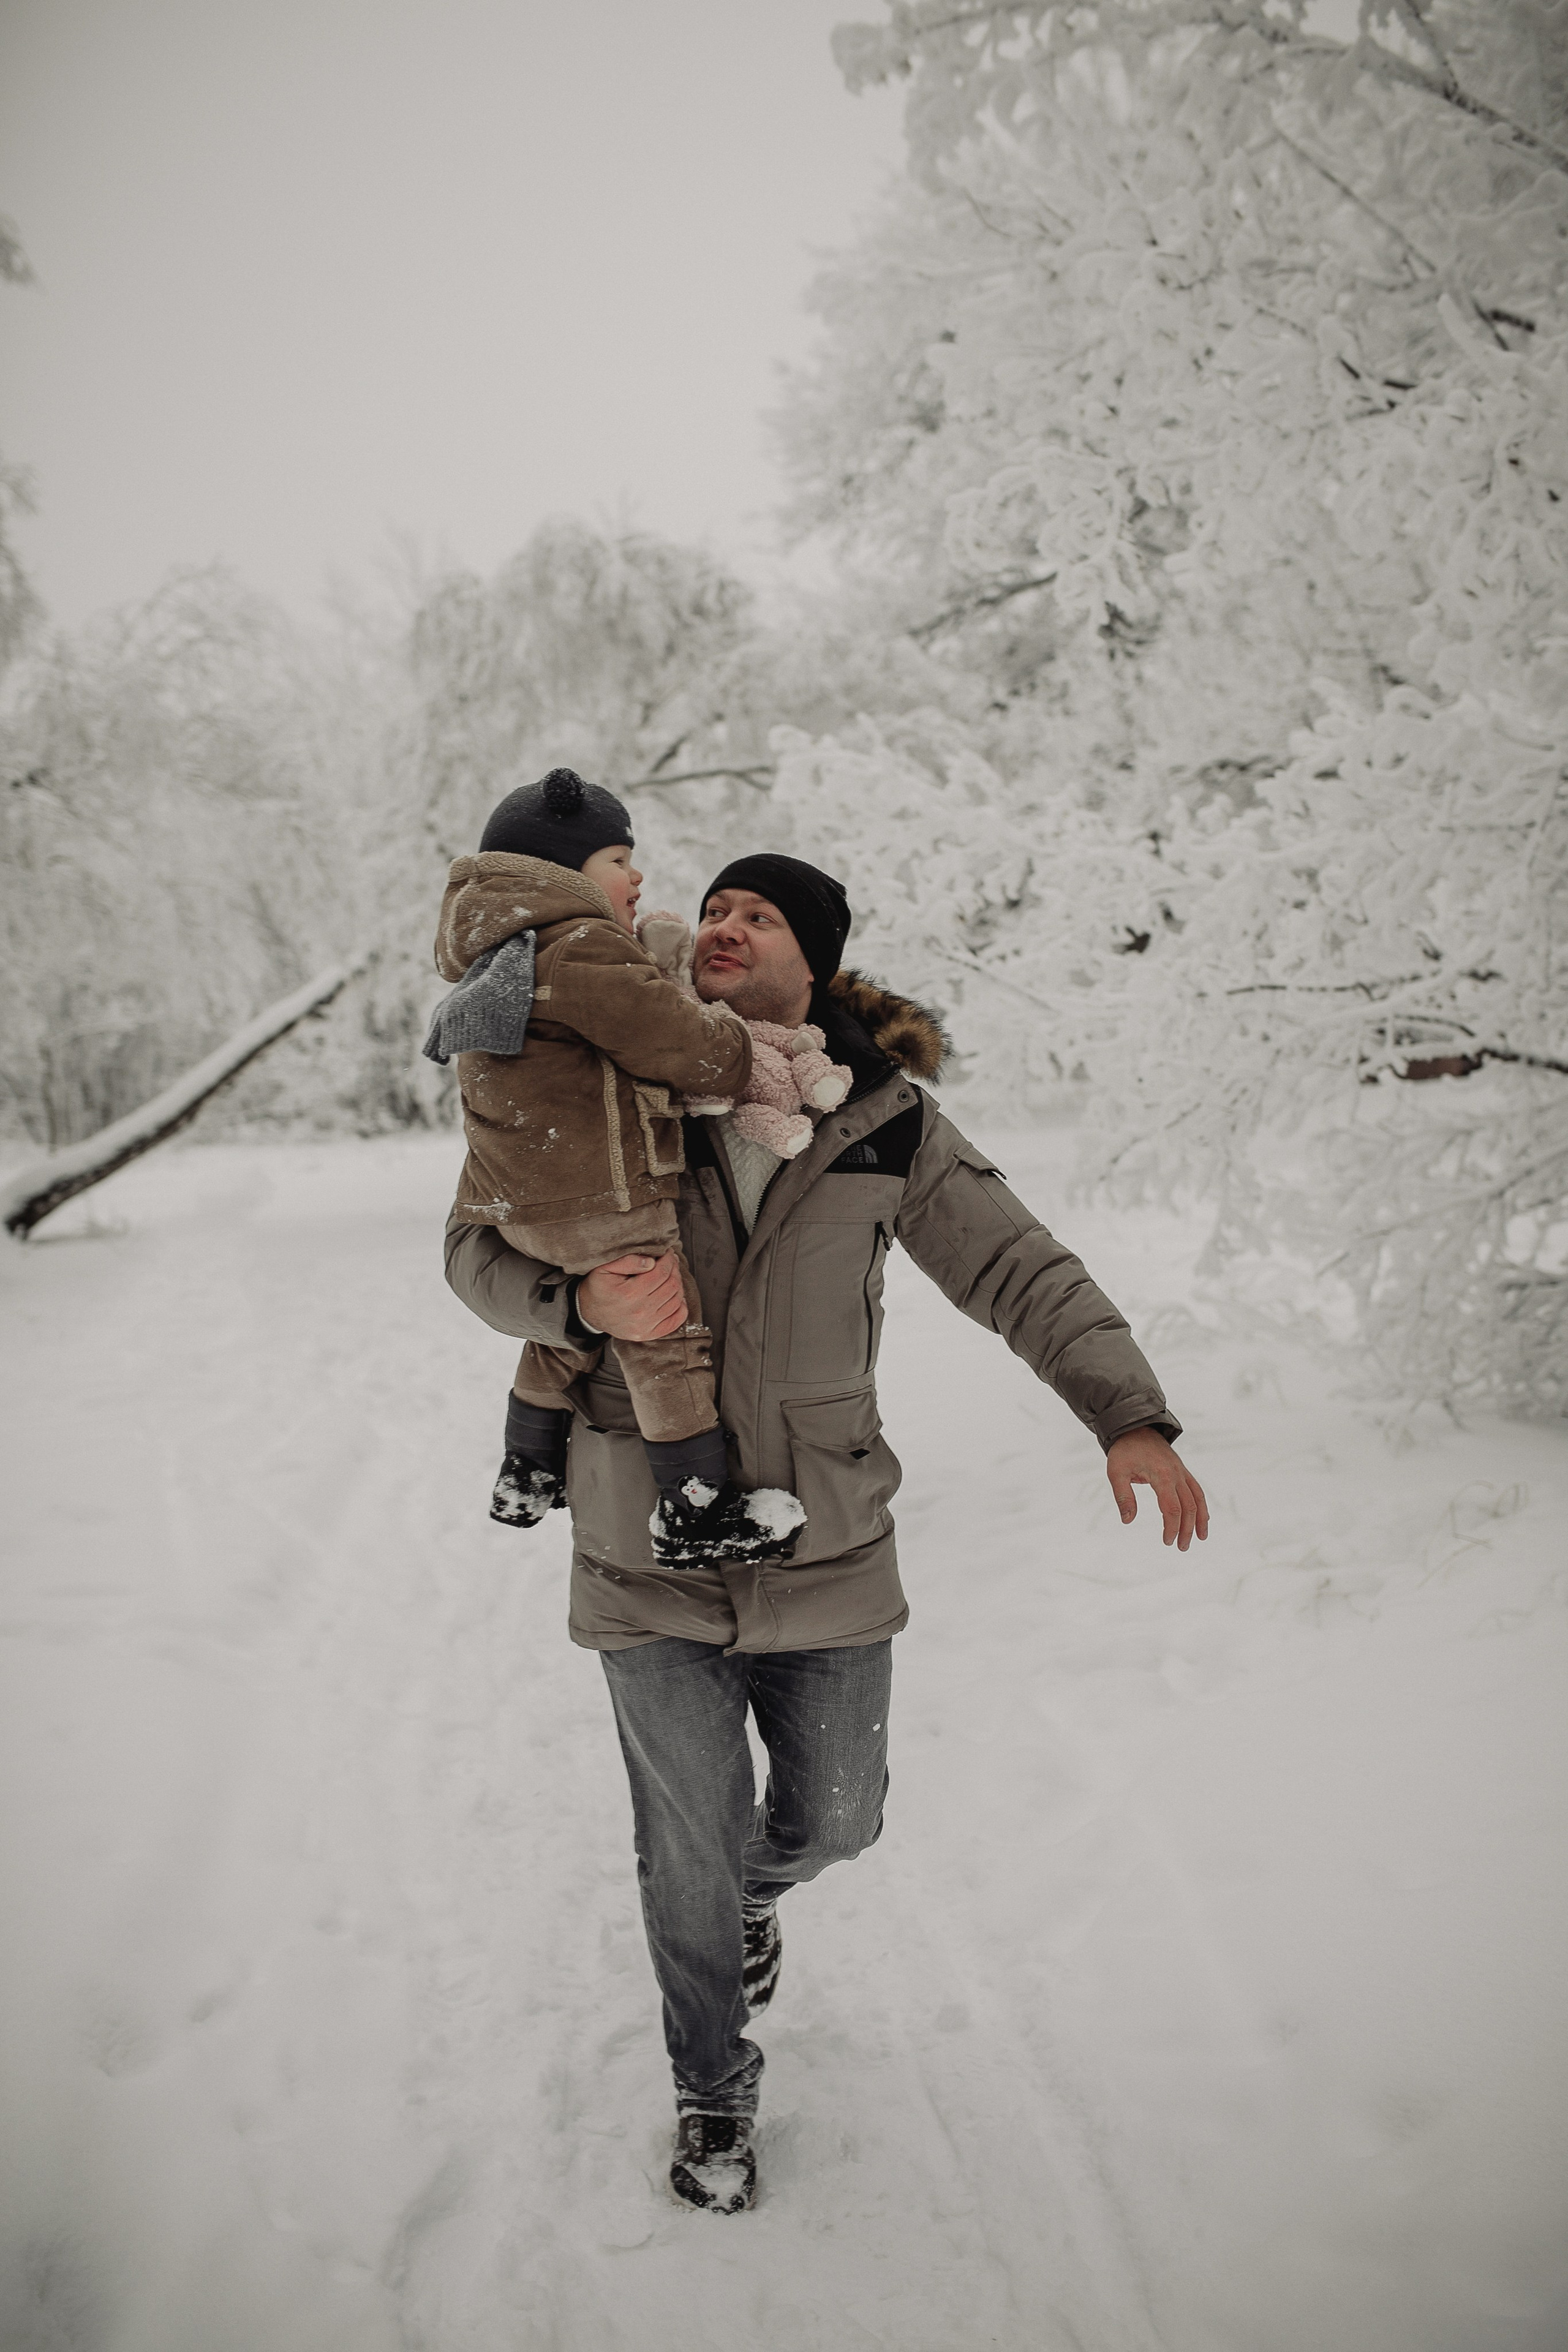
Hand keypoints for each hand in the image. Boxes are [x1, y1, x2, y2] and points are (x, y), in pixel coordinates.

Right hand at [577, 1252, 688, 1341]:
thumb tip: (651, 1262)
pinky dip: (680, 1307)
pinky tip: (676, 1296)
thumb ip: (628, 1261)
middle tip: (670, 1261)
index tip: (667, 1252)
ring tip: (671, 1275)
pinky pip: (675, 1320)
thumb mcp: (605, 1268)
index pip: (661, 1272)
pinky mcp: (648, 1334)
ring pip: (676, 1300)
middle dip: (674, 1269)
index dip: (668, 1259)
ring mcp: (646, 1326)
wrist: (589, 1313)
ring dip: (678, 1285)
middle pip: (671, 1285)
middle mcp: (640, 1312)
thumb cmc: (598, 1288)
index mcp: (630, 1293)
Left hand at [1106, 1427, 1208, 1549]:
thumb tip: (1127, 1521)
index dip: (1171, 1527)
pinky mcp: (1182, 1470)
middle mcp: (1176, 1474)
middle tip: (1181, 1546)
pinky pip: (1196, 1489)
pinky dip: (1201, 1505)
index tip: (1167, 1541)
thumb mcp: (1116, 1472)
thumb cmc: (1125, 1451)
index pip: (1172, 1508)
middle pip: (1189, 1506)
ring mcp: (1181, 1471)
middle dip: (1187, 1529)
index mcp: (1162, 1475)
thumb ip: (1123, 1496)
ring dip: (1200, 1519)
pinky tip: (1202, 1517)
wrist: (1135, 1427)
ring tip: (1201, 1538)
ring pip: (1197, 1498)